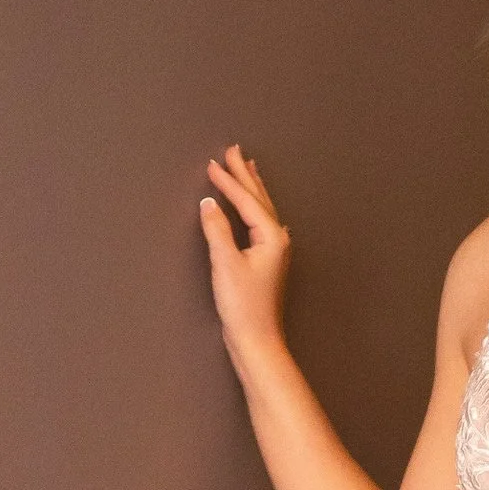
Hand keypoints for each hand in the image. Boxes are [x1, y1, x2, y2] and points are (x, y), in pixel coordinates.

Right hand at [200, 145, 293, 370]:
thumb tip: (209, 203)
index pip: (246, 200)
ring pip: (263, 209)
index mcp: (271, 236)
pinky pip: (263, 222)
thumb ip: (217, 230)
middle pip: (260, 198)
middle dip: (245, 174)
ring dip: (253, 187)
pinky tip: (260, 208)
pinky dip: (256, 207)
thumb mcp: (226, 264)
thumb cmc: (243, 306)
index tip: (212, 163)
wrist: (258, 339)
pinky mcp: (269, 261)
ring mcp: (277, 250)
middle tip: (234, 150)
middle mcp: (279, 239)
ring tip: (248, 167)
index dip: (228, 181)